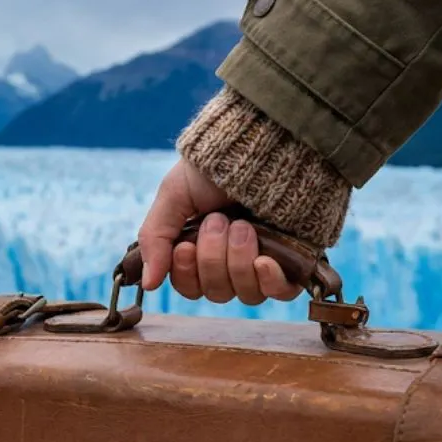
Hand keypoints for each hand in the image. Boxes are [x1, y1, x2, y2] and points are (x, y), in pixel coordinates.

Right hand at [137, 158, 300, 304]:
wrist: (262, 147)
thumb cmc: (215, 168)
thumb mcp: (173, 195)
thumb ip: (155, 238)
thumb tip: (147, 284)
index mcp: (202, 249)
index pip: (190, 287)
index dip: (186, 274)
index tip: (185, 246)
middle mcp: (233, 261)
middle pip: (217, 292)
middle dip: (213, 257)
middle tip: (219, 220)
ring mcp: (264, 264)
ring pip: (245, 294)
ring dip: (238, 260)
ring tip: (243, 225)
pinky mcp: (293, 263)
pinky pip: (281, 293)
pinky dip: (270, 281)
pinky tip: (264, 261)